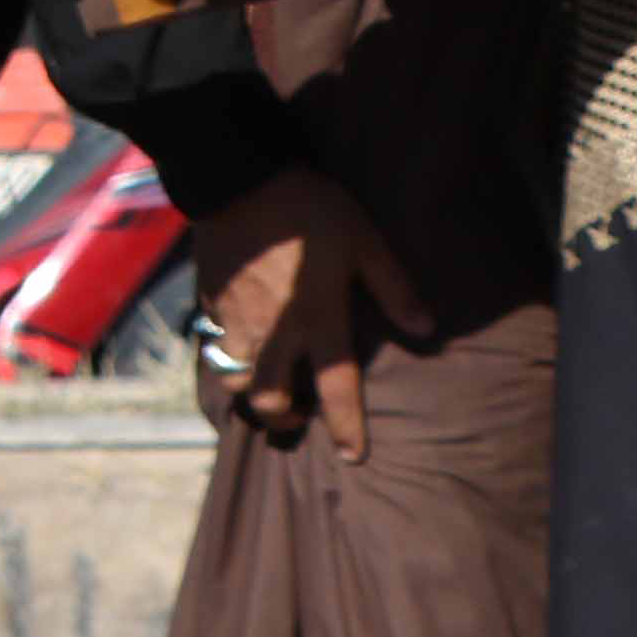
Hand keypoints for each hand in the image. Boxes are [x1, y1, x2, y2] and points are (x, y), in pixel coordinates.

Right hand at [188, 170, 439, 460]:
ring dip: (251, 390)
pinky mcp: (210, 302)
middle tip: (297, 414)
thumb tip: (426, 328)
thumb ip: (393, 287)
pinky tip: (237, 342)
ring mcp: (237, 321)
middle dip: (284, 419)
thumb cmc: (309, 212)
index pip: (337, 390)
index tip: (354, 457)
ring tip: (265, 380)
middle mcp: (276, 334)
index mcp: (318, 322)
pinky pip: (213, 344)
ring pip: (235, 380)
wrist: (238, 179)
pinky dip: (226, 354)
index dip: (347, 427)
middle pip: (271, 400)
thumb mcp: (364, 242)